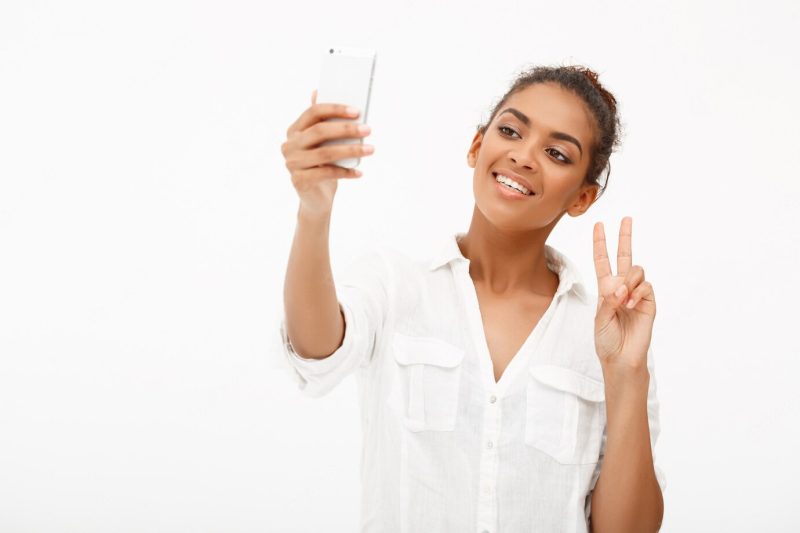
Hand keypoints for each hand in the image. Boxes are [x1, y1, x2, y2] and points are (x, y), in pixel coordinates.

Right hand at [281, 89, 373, 216]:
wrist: (315, 198)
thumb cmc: (322, 165)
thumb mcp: (324, 144)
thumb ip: (324, 122)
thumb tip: (319, 91)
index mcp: (294, 130)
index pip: (313, 113)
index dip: (335, 109)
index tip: (357, 111)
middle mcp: (289, 145)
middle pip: (319, 131)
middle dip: (346, 129)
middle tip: (367, 129)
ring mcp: (292, 163)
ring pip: (325, 153)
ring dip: (351, 151)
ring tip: (370, 149)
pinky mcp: (299, 181)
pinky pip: (326, 173)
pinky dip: (345, 172)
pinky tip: (359, 172)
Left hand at [593, 217, 655, 370]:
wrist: (621, 357)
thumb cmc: (606, 340)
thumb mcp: (599, 319)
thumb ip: (608, 301)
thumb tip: (621, 287)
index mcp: (606, 288)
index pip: (602, 261)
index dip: (600, 243)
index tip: (598, 226)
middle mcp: (622, 287)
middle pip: (624, 256)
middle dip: (625, 237)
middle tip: (627, 219)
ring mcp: (637, 293)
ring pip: (636, 270)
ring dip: (628, 282)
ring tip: (623, 301)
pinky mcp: (649, 301)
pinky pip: (646, 286)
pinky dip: (637, 294)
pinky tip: (632, 306)